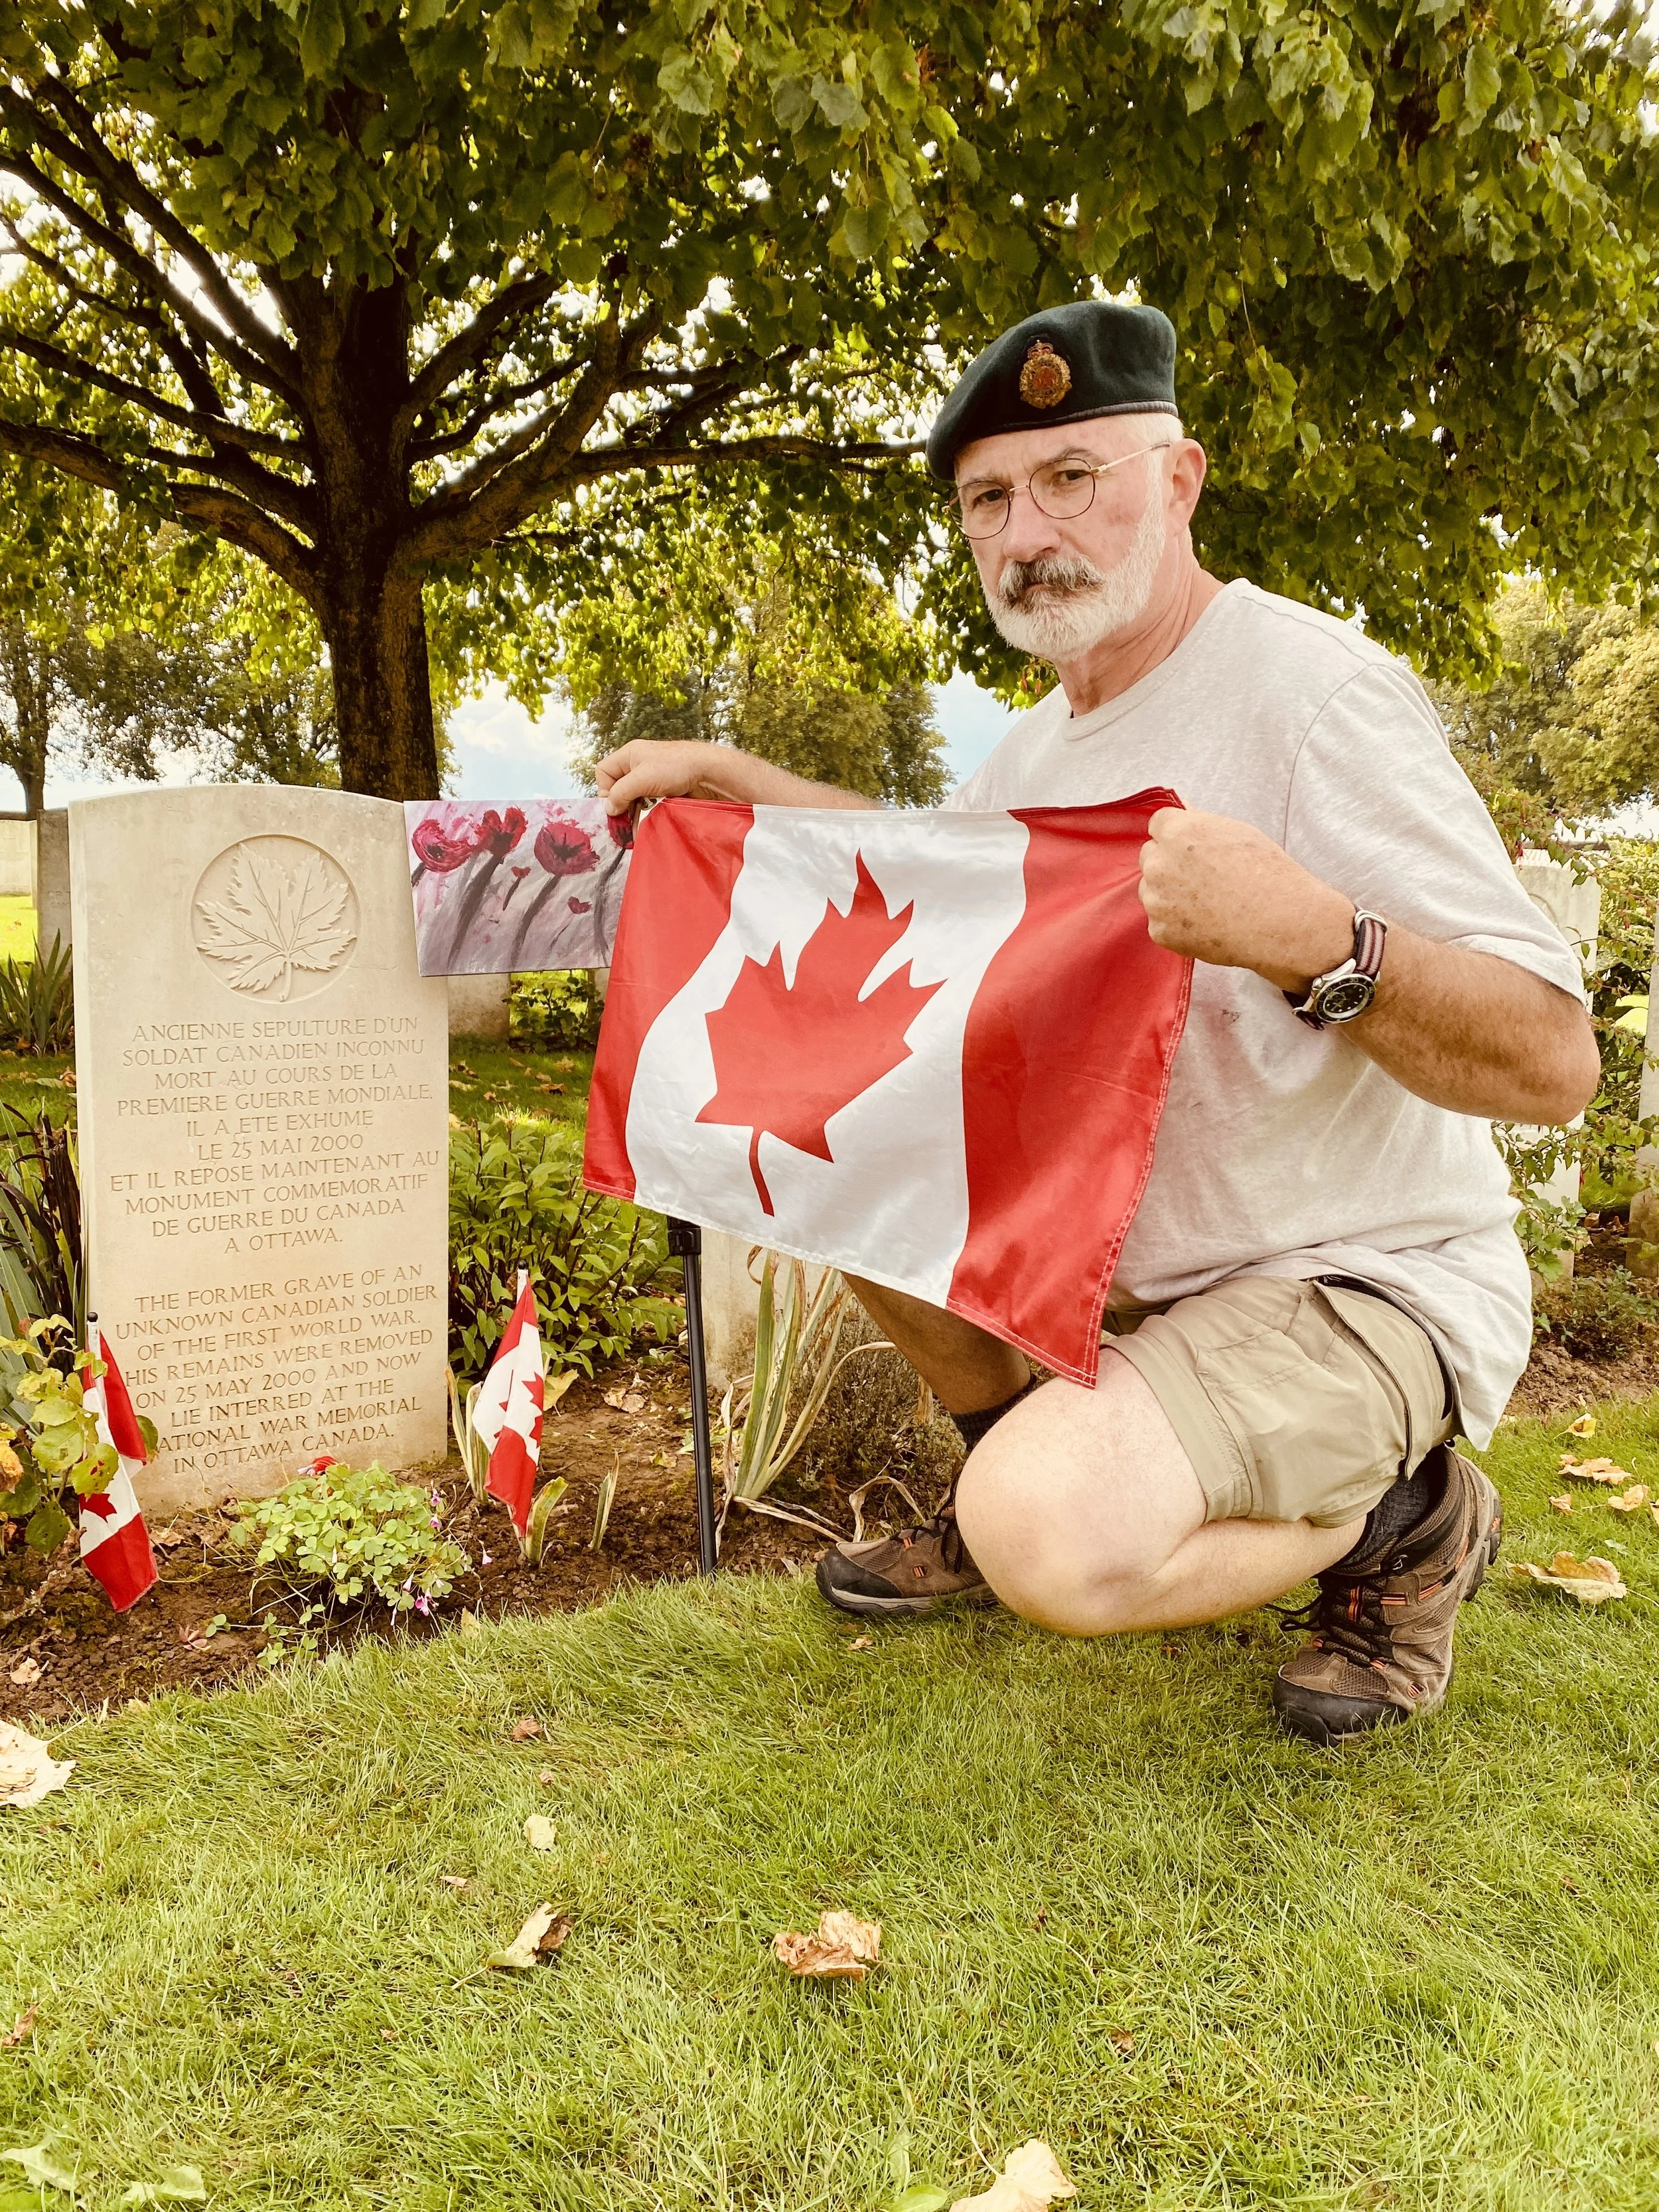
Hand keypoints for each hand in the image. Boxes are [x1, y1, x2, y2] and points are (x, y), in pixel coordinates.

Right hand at [595, 738, 719, 814]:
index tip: (615, 805)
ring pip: (631, 798)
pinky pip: (645, 803)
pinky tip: (643, 825)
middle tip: (622, 824)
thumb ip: (620, 793)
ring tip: (632, 830)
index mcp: (629, 755)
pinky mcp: (661, 790)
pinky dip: (642, 814)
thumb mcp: (641, 778)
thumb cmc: (675, 767)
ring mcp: (650, 778)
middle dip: (618, 805)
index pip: (604, 772)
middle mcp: (637, 765)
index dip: (605, 789)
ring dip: (630, 813)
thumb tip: (609, 809)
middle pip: (616, 787)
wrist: (708, 772)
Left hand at [1138, 808, 1355, 990]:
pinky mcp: (1160, 930)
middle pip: (1150, 856)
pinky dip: (1176, 924)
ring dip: (1169, 894)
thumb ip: (1200, 823)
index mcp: (1177, 832)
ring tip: (1207, 902)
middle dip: (1169, 863)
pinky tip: (1205, 923)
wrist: (1280, 922)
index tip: (1191, 847)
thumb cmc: (1267, 874)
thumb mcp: (1237, 833)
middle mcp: (1159, 864)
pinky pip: (1160, 922)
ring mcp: (1157, 899)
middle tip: (1201, 877)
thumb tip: (1183, 811)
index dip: (1176, 835)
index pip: (1158, 825)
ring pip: (1151, 891)